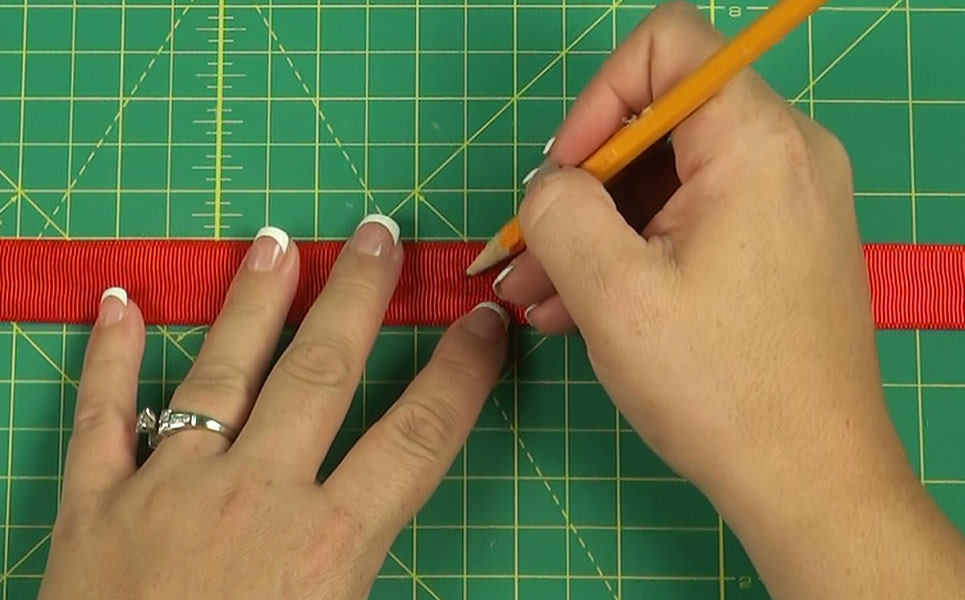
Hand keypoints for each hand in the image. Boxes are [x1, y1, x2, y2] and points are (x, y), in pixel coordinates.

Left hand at [39, 218, 508, 598]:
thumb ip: (379, 583)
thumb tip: (412, 545)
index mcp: (326, 548)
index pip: (416, 435)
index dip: (460, 371)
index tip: (485, 322)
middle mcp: (253, 498)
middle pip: (322, 374)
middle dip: (356, 297)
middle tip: (376, 233)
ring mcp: (167, 492)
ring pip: (220, 372)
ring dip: (253, 302)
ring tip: (275, 242)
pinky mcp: (91, 507)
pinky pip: (99, 417)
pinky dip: (105, 358)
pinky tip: (114, 303)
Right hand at [494, 3, 964, 597]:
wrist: (812, 483)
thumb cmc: (721, 389)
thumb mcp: (612, 292)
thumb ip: (558, 211)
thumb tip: (549, 187)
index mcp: (756, 142)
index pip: (667, 47)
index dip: (596, 99)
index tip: (561, 175)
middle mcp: (786, 156)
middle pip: (658, 124)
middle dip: (581, 188)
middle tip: (526, 255)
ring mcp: (788, 204)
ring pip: (667, 184)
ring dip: (596, 232)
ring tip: (540, 298)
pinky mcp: (779, 248)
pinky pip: (693, 223)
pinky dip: (636, 254)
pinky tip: (582, 309)